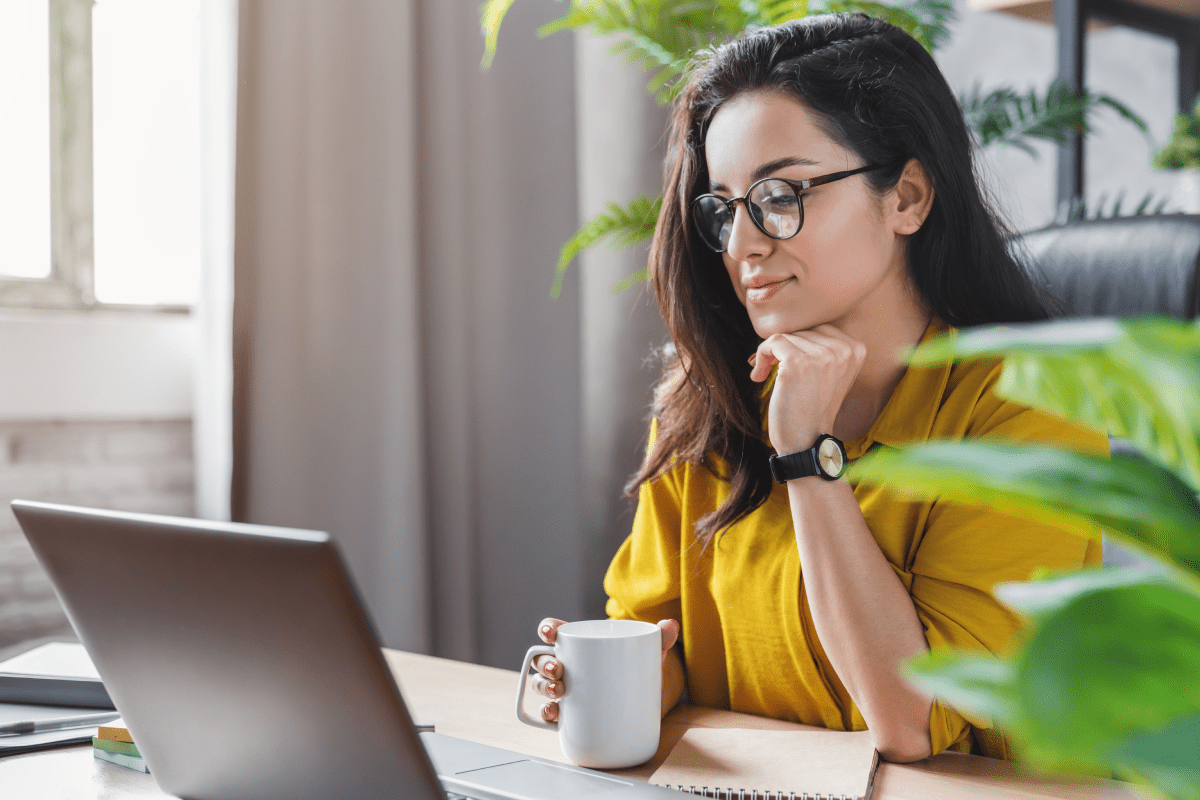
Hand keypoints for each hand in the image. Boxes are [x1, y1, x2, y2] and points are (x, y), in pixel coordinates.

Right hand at [530, 617, 679, 723]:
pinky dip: (547, 715)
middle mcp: (568, 666)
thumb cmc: (639, 666)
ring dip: (543, 688)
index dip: (547, 629)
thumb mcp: (650, 650)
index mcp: (580, 643)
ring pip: (542, 686)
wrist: (648, 698)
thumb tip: (671, 627)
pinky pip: (551, 714)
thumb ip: (661, 637)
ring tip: (558, 692)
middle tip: (558, 670)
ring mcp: (567, 690)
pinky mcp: (572, 713)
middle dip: (545, 664)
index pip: (555, 631)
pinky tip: (553, 715)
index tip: (551, 633)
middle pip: (544, 661)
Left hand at [748, 324, 865, 454]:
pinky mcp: (798, 362)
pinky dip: (760, 356)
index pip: (819, 328)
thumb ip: (825, 348)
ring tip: (768, 375)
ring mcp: (821, 356)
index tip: (788, 362)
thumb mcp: (830, 374)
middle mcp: (843, 350)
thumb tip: (796, 325)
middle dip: (785, 349)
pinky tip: (759, 375)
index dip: (800, 343)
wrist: (806, 442)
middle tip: (775, 370)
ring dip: (770, 355)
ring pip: (786, 336)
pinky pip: (772, 342)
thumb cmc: (812, 408)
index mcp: (856, 349)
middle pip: (802, 331)